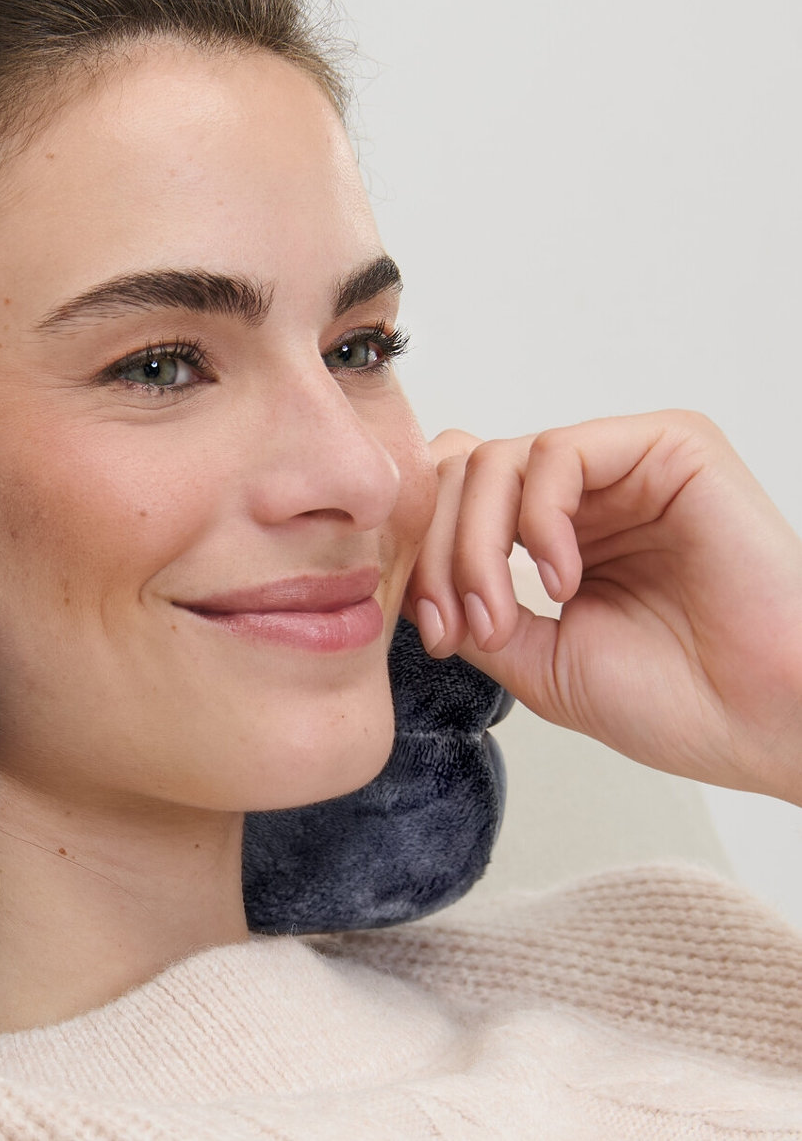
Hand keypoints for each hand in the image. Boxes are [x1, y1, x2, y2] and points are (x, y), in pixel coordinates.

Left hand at [404, 410, 801, 805]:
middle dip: (436, 555)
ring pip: (496, 461)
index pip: (452, 501)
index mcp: (558, 533)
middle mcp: (589, 491)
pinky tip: (564, 580)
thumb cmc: (676, 701)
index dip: (422, 558)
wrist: (766, 723)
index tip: (435, 635)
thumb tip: (404, 576)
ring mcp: (627, 464)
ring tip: (507, 616)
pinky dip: (537, 519)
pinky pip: (558, 453)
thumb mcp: (533, 658)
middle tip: (458, 628)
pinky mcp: (670, 446)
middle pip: (460, 475)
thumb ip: (467, 604)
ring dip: (477, 545)